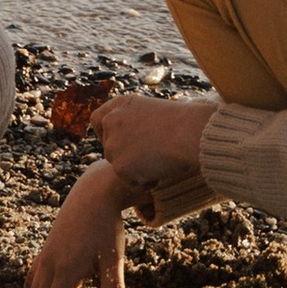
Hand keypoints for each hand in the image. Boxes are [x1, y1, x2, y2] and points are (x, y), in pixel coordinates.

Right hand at [25, 160, 131, 287]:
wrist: (94, 193)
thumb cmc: (106, 225)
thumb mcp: (113, 257)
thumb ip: (113, 286)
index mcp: (67, 268)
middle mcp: (53, 262)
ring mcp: (48, 252)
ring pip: (35, 284)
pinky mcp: (48, 244)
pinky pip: (34, 270)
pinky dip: (30, 286)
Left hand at [92, 94, 216, 185]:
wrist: (188, 133)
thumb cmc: (182, 123)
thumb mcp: (150, 111)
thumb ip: (133, 119)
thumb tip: (131, 136)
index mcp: (119, 104)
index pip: (97, 120)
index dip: (106, 134)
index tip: (120, 143)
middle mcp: (111, 122)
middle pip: (109, 147)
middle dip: (125, 156)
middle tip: (149, 160)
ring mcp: (113, 144)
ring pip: (119, 166)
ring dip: (136, 170)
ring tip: (159, 164)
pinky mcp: (120, 166)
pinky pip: (129, 182)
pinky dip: (143, 183)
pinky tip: (159, 174)